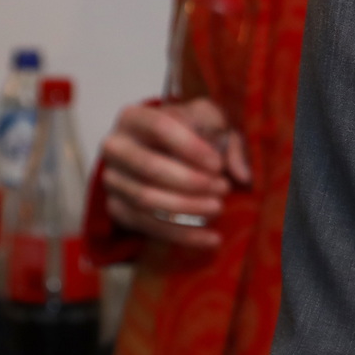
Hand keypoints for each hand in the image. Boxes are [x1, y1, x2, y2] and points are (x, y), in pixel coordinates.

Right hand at [100, 98, 251, 249]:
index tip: (218, 164)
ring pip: (146, 199)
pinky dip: (182, 235)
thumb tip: (243, 175)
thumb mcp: (213, 123)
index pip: (160, 127)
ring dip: (187, 208)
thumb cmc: (191, 131)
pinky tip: (211, 238)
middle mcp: (115, 147)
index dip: (191, 147)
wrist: (164, 151)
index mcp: (135, 117)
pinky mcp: (117, 209)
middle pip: (149, 167)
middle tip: (223, 188)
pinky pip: (147, 226)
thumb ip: (231, 142)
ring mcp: (112, 180)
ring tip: (218, 207)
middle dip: (190, 181)